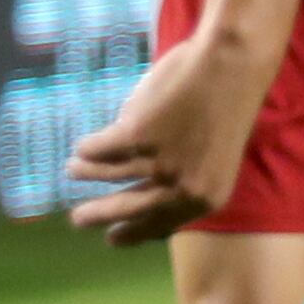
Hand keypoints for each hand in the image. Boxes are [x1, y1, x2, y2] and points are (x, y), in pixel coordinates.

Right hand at [66, 26, 269, 244]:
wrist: (232, 64)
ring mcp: (159, 163)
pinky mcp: (137, 136)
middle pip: (130, 209)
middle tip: (77, 220)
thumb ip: (184, 179)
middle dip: (100, 215)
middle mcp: (181, 188)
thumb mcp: (213, 157)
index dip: (134, 233)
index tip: (112, 239)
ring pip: (109, 175)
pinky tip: (81, 147)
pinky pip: (100, 149)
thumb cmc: (227, 103)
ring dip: (85, 174)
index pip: (162, 226)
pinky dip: (87, 148)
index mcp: (206, 198)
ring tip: (72, 171)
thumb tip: (143, 192)